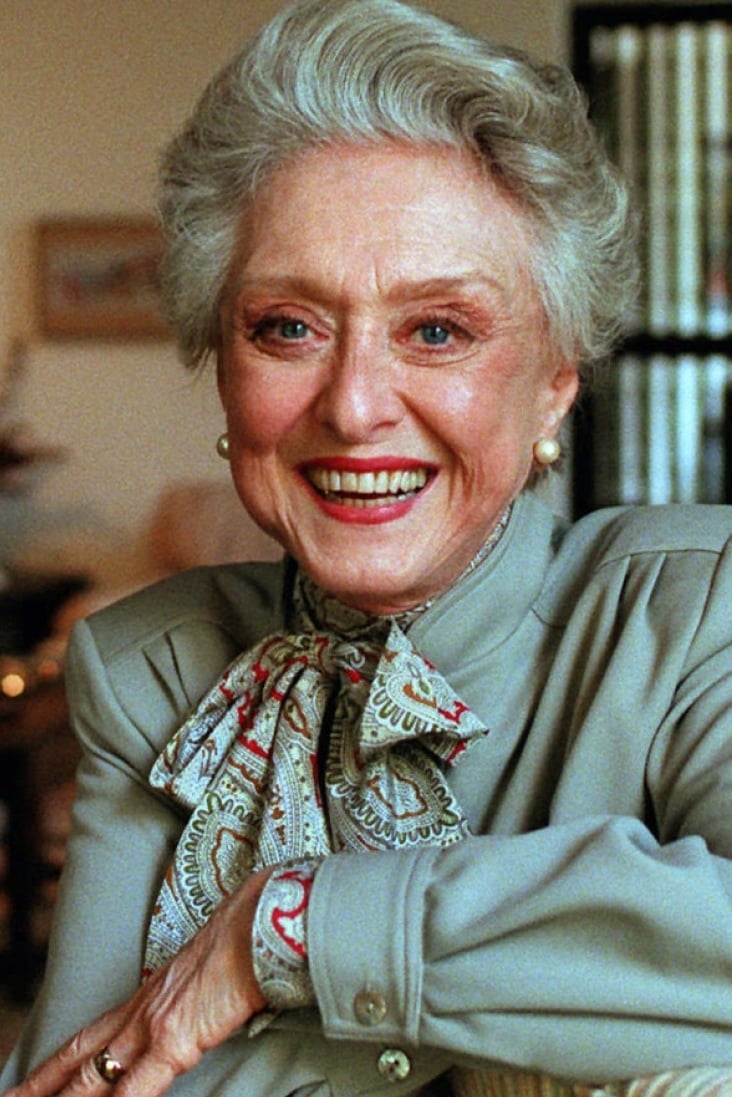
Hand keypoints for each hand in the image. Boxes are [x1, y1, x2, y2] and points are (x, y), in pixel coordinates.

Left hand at [3, 867, 272, 1096]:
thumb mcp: (205, 972)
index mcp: (148, 996)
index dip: (59, 1063)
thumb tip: (197, 1014)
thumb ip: (189, 999)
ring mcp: (153, 1026)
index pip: (91, 1037)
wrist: (260, 923)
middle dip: (42, 1086)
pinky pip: (136, 1089)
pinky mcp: (175, 1039)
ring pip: (92, 1077)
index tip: (35, 1081)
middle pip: (78, 1058)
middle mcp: (141, 1011)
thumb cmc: (245, 942)